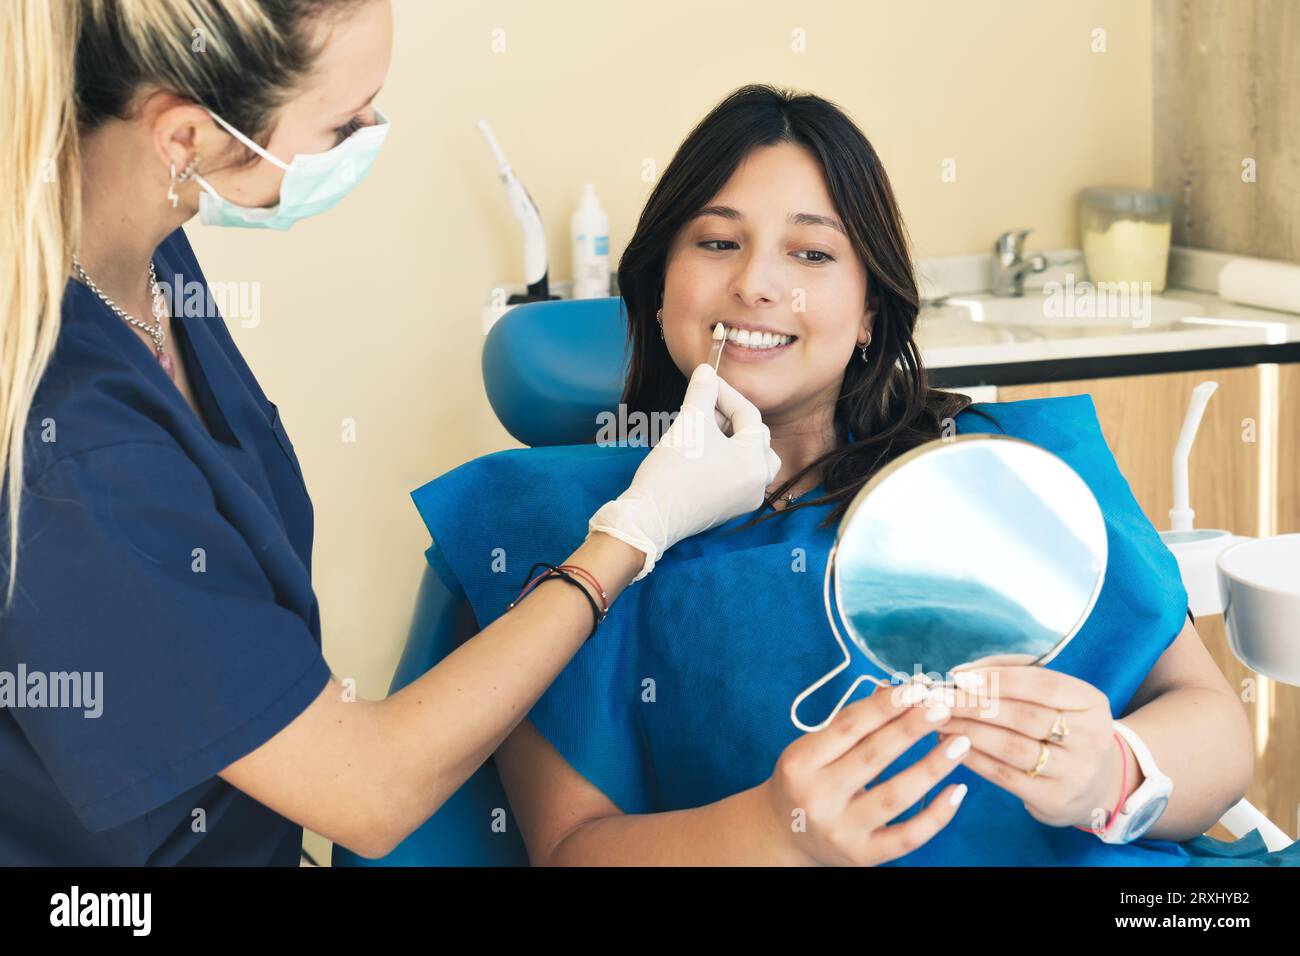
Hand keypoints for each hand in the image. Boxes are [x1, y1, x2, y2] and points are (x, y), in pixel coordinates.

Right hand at [588, 363, 779, 581]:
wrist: (649, 518)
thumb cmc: (671, 470)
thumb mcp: (688, 423)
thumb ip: (702, 392)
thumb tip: (706, 371)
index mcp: (754, 462)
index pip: (748, 415)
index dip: (725, 393)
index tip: (705, 381)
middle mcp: (758, 483)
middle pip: (756, 437)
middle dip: (730, 417)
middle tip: (704, 408)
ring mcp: (746, 499)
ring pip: (751, 457)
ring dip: (732, 439)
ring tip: (706, 430)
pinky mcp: (731, 509)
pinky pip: (739, 475)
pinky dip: (727, 459)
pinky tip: (703, 451)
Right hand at [759, 681, 970, 865]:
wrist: (785, 837)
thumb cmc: (804, 781)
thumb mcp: (813, 749)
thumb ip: (852, 724)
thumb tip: (897, 691)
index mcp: (800, 763)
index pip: (848, 728)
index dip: (884, 706)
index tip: (916, 688)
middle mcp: (817, 797)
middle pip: (872, 757)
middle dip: (911, 729)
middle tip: (942, 707)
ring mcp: (841, 830)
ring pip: (894, 796)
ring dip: (931, 767)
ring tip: (959, 743)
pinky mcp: (863, 856)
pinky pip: (907, 837)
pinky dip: (936, 815)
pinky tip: (958, 790)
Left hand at [936, 667, 1126, 830]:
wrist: (1098, 782)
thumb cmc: (1060, 724)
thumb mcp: (1052, 695)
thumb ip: (1010, 673)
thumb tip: (960, 673)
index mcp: (1091, 703)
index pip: (1043, 684)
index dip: (999, 679)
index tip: (960, 678)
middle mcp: (1090, 738)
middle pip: (1024, 716)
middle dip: (974, 705)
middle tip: (937, 699)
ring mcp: (1075, 772)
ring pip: (1011, 747)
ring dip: (968, 731)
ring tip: (939, 720)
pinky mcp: (1055, 799)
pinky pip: (1005, 776)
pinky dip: (973, 758)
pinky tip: (950, 746)